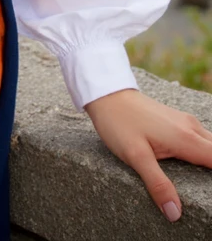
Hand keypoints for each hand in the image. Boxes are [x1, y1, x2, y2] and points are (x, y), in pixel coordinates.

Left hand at [84, 87, 211, 220]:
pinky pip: (201, 138)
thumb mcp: (136, 156)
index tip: (208, 195)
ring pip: (211, 144)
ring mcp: (185, 122)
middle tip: (203, 189)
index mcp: (186, 139)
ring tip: (199, 179)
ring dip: (209, 160)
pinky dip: (204, 152)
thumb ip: (157, 184)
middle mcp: (191, 128)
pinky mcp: (178, 121)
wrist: (107, 93)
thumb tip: (175, 213)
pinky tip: (193, 163)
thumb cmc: (119, 123)